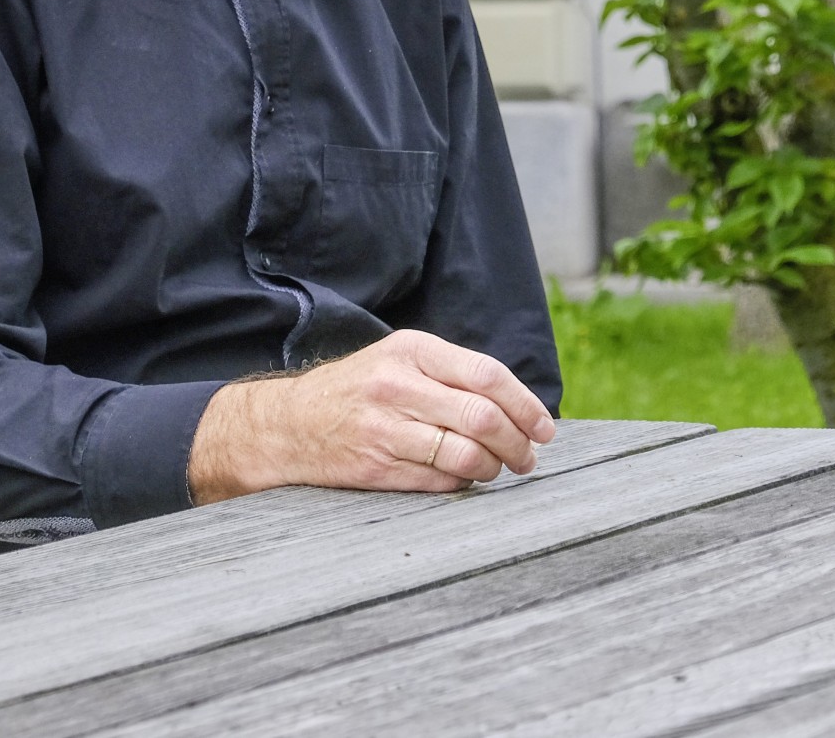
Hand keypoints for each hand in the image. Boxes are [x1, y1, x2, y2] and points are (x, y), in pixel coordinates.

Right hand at [186, 328, 556, 503]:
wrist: (289, 423)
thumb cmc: (358, 389)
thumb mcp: (400, 359)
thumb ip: (452, 373)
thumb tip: (517, 405)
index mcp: (412, 351)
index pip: (487, 375)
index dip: (526, 405)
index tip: (544, 428)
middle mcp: (398, 386)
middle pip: (483, 417)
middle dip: (518, 443)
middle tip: (529, 457)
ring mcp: (385, 429)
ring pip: (466, 455)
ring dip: (495, 468)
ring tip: (499, 469)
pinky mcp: (377, 468)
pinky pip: (441, 482)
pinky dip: (464, 483)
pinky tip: (465, 478)